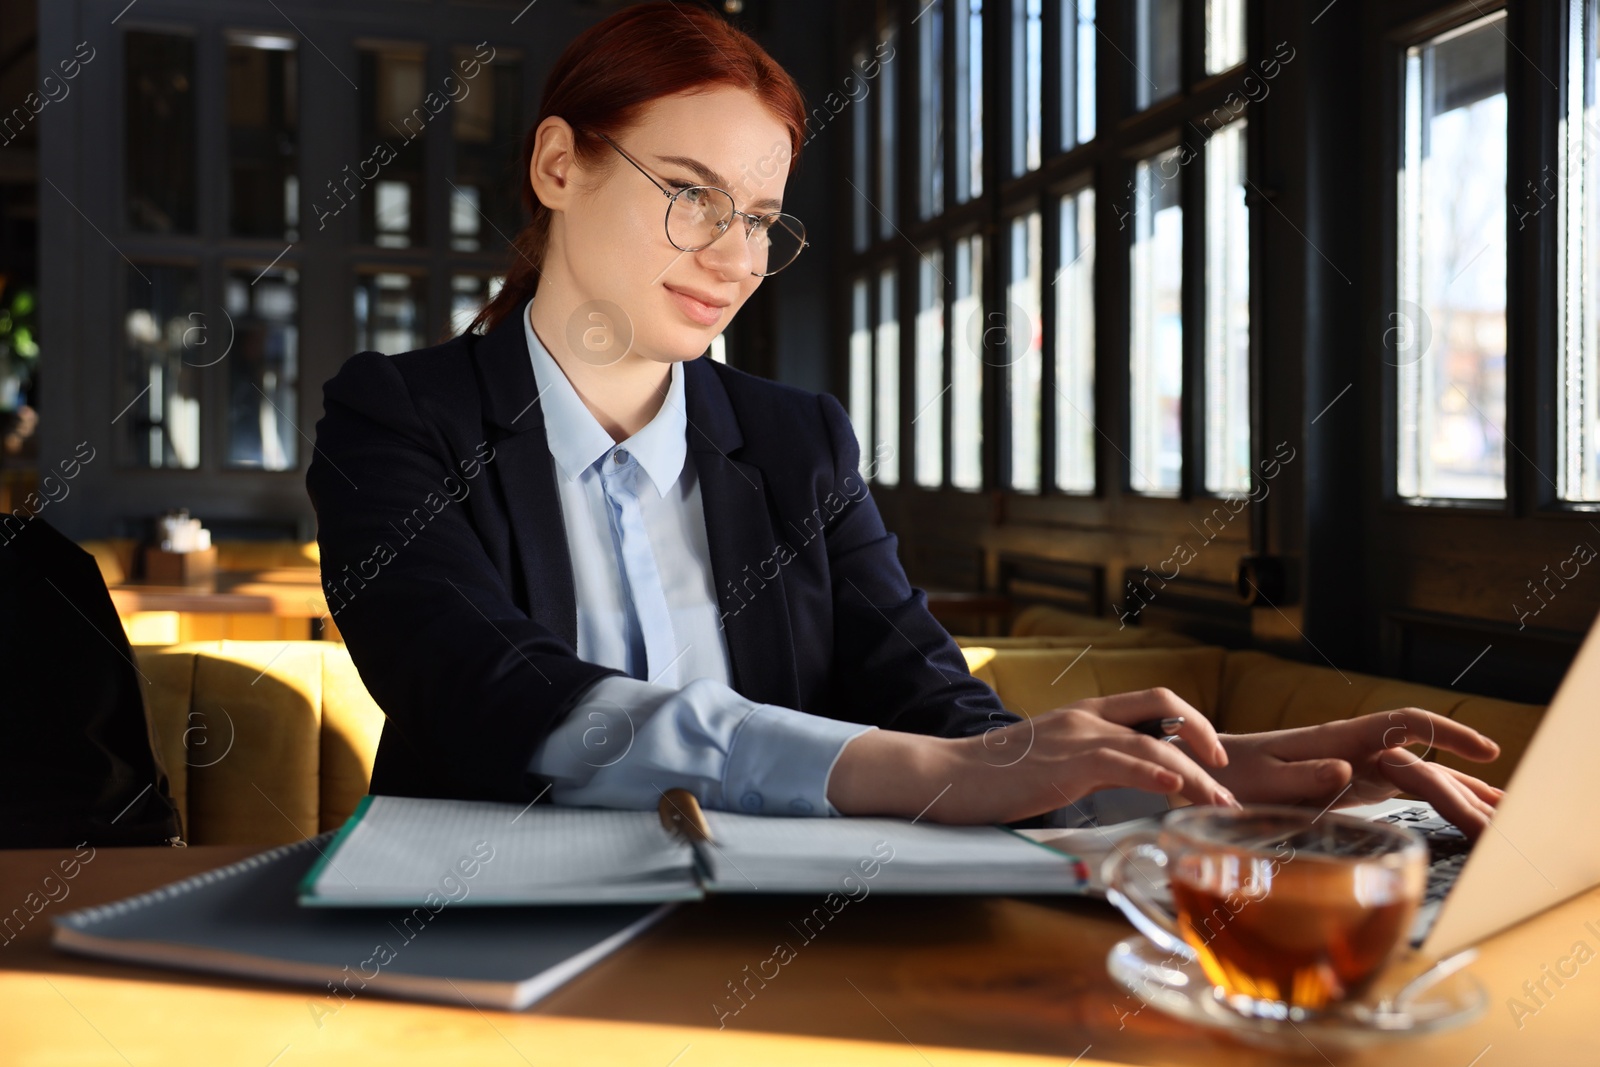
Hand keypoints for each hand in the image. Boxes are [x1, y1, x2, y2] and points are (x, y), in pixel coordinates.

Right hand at [827, 688, 1240, 824]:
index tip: (1213, 755)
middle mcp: (1087, 716)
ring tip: (1222, 801)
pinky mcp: (1067, 763)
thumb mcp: (1050, 761)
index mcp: (1085, 714)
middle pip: (1165, 704)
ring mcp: (1078, 736)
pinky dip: (1158, 774)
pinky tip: (1179, 789)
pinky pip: (1124, 763)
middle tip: (1228, 773)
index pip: (1153, 702)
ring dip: (1197, 773)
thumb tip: (1117, 784)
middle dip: (1206, 734)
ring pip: (1155, 742)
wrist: (947, 775)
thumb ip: (1085, 763)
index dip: (1192, 722)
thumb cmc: (993, 777)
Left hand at [1193, 709, 1503, 838]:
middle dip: (1468, 789)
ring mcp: (1357, 767)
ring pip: (1422, 778)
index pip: (1405, 725)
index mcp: (1337, 740)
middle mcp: (1355, 750)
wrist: (1206, 772)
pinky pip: (1405, 792)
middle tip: (1507, 822)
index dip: (1448, 734)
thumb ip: (1302, 776)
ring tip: (1507, 822)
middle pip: (1425, 764)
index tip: (1485, 751)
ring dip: (1463, 797)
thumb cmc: (1229, 773)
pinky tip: (1466, 818)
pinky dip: (1439, 804)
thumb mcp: (1260, 777)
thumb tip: (1347, 771)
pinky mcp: (1353, 786)